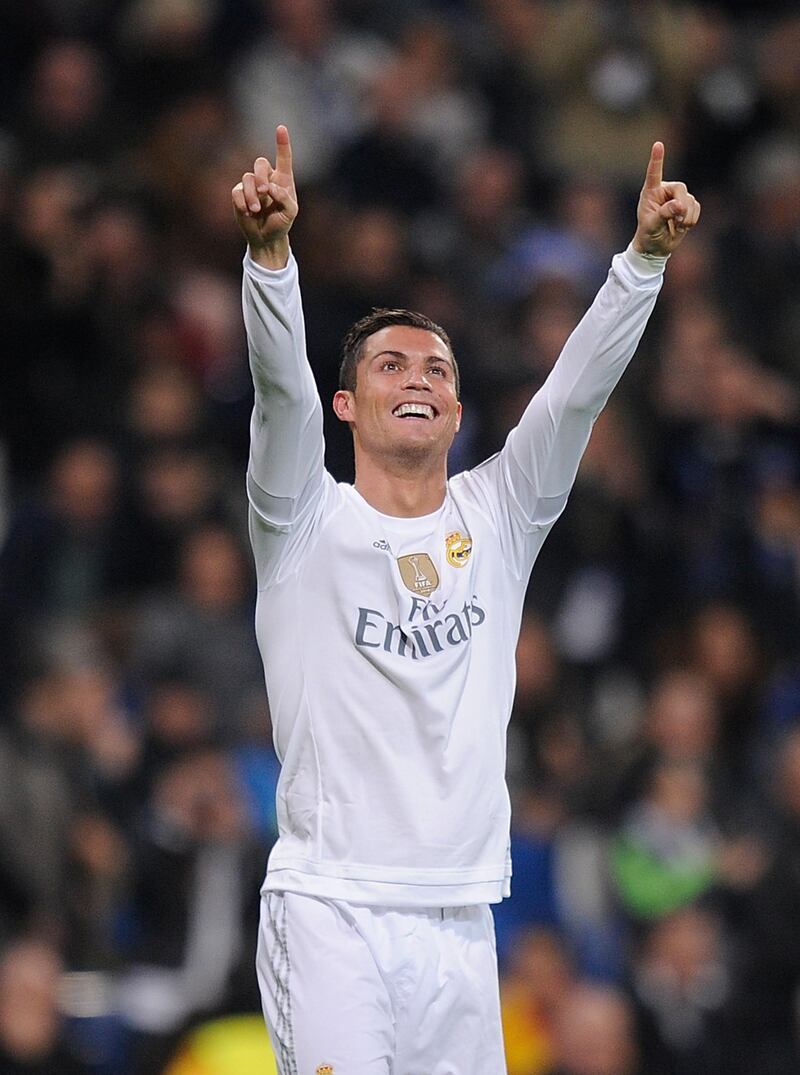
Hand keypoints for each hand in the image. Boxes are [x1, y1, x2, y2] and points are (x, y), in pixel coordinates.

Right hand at [232, 125, 297, 268]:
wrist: (267, 238)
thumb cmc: (281, 223)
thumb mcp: (290, 212)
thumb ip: (284, 198)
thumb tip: (269, 188)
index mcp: (283, 179)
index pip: (283, 158)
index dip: (282, 143)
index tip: (281, 128)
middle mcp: (267, 178)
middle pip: (260, 163)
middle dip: (260, 175)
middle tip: (264, 191)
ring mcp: (251, 186)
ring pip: (247, 178)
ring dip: (252, 195)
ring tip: (256, 209)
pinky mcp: (239, 195)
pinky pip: (236, 191)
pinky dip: (242, 202)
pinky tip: (248, 212)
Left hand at [632, 142, 699, 256]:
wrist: (656, 247)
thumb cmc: (648, 234)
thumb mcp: (652, 226)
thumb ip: (664, 214)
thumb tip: (679, 205)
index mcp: (651, 192)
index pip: (654, 173)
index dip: (657, 159)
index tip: (658, 144)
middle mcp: (665, 191)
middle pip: (681, 189)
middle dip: (681, 206)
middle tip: (677, 221)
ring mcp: (678, 197)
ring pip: (691, 200)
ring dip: (686, 216)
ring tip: (676, 226)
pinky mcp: (688, 205)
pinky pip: (697, 208)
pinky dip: (692, 219)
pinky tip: (682, 226)